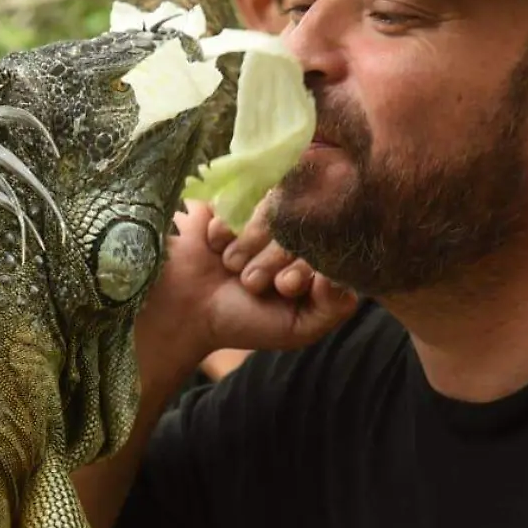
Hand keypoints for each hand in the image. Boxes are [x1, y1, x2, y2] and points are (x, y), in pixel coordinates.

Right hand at [138, 199, 355, 372]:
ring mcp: (261, 213)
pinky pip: (237, 198)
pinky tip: (214, 248)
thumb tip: (347, 272)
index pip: (329, 245)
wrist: (181, 309)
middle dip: (273, 258)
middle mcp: (291, 232)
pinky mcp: (230, 199)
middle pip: (300, 224)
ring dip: (248, 244)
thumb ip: (334, 308)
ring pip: (271, 209)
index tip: (283, 286)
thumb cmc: (241, 320)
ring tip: (229, 267)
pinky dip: (225, 228)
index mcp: (312, 258)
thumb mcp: (297, 328)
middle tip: (249, 282)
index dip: (306, 264)